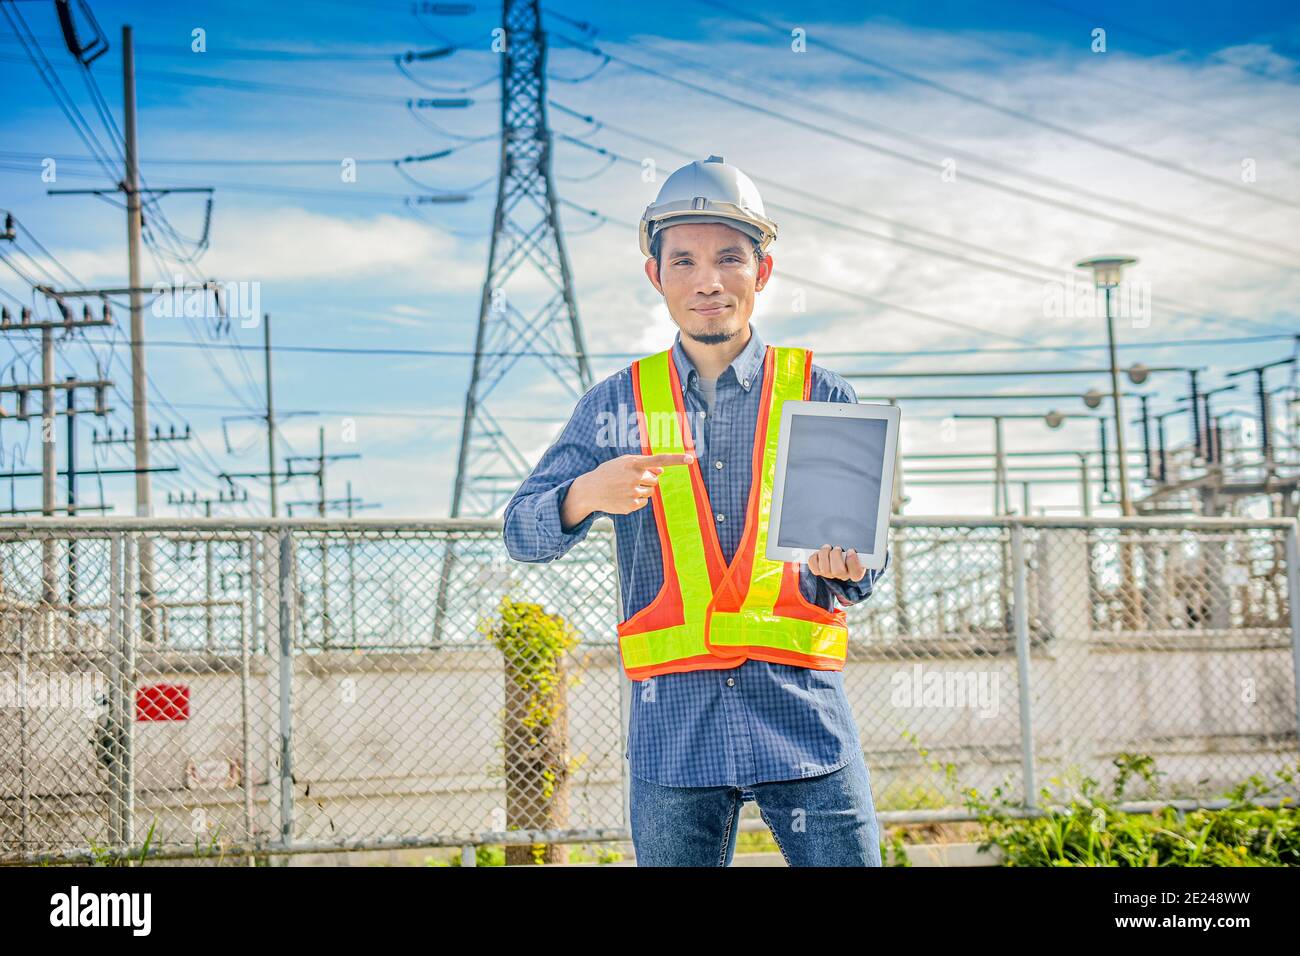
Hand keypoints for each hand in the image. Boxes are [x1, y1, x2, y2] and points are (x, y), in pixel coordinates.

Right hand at [562, 452, 693, 527]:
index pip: (660, 459)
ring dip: (641, 489)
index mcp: (633, 463)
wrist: (590, 490)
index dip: (676, 459)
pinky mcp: (631, 505)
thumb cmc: (609, 473)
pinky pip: (644, 502)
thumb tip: (662, 471)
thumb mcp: (623, 463)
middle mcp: (635, 477)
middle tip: (629, 479)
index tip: (691, 458)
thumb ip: (643, 464)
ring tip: (624, 488)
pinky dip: (636, 500)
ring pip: (650, 491)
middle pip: (655, 479)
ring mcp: (633, 492)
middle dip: (646, 479)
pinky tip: (623, 497)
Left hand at [806, 544, 866, 582]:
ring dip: (825, 555)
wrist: (841, 553)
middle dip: (836, 556)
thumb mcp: (860, 549)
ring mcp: (830, 574)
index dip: (852, 562)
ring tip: (827, 547)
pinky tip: (819, 552)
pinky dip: (815, 558)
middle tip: (837, 548)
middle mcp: (842, 575)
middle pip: (838, 572)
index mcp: (856, 571)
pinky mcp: (819, 571)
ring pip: (825, 570)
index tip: (851, 550)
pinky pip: (813, 567)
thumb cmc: (851, 550)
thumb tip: (863, 537)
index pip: (856, 574)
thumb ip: (861, 548)